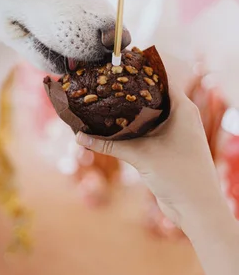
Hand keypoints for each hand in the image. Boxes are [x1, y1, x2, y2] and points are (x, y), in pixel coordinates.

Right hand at [77, 82, 223, 230]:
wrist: (196, 211)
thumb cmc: (179, 176)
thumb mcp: (140, 155)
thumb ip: (109, 144)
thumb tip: (79, 136)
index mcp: (183, 108)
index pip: (160, 78)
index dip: (140, 69)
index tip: (118, 63)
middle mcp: (180, 115)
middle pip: (151, 94)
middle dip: (128, 90)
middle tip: (104, 81)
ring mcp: (174, 131)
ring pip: (148, 113)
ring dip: (128, 110)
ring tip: (103, 100)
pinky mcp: (167, 146)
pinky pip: (146, 129)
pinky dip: (131, 127)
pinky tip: (111, 126)